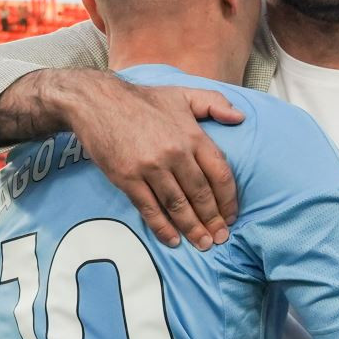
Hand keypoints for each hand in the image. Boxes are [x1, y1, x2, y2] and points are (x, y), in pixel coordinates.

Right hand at [67, 73, 242, 249]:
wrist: (97, 101)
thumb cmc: (143, 100)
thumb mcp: (183, 94)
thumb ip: (215, 103)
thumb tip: (240, 118)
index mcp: (192, 135)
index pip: (219, 173)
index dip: (228, 199)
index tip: (231, 215)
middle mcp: (175, 154)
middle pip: (201, 194)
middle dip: (213, 220)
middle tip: (220, 238)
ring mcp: (151, 168)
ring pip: (178, 205)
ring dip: (192, 228)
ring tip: (203, 244)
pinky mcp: (128, 178)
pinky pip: (150, 209)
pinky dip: (163, 227)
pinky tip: (173, 240)